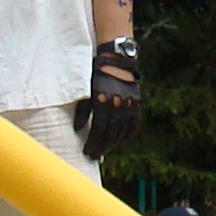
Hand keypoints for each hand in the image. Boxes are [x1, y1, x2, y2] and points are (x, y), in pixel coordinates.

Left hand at [75, 38, 139, 159]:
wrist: (116, 60)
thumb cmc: (95, 75)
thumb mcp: (85, 91)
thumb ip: (82, 111)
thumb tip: (78, 129)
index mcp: (103, 101)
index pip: (99, 129)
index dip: (93, 143)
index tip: (87, 152)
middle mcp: (118, 104)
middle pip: (111, 133)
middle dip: (102, 147)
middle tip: (95, 156)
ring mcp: (129, 104)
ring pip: (123, 131)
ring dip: (113, 144)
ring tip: (105, 151)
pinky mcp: (137, 103)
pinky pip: (134, 124)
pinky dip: (127, 135)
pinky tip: (121, 141)